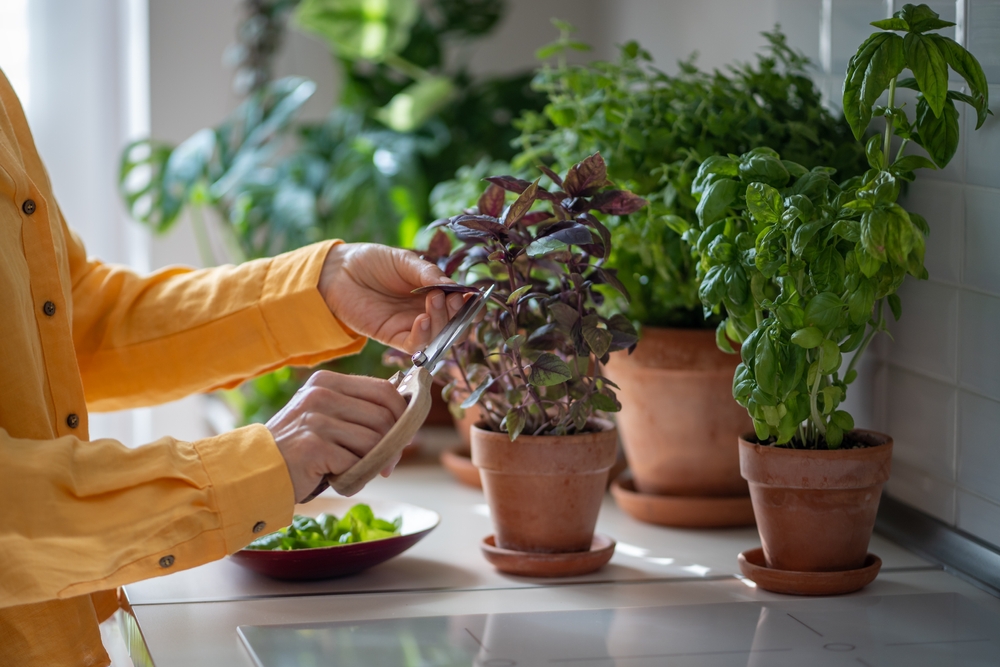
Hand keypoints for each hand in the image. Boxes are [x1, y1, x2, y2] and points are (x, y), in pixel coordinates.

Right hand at [266, 371, 406, 501]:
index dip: (401, 416)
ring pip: (374, 440)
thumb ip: (357, 412)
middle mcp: (320, 394)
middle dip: (394, 445)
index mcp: (326, 382)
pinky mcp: (313, 446)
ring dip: (374, 463)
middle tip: (386, 465)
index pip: (384, 390)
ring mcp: (315, 419)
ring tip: (358, 471)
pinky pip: (355, 462)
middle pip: (384, 416)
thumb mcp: (324, 417)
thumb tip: (405, 421)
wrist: (254, 472)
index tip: (402, 436)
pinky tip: (338, 478)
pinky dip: (354, 476)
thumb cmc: (296, 449)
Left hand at [318, 243, 467, 352]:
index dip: (470, 306)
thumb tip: (456, 288)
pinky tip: (422, 318)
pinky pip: (415, 346)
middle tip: (453, 299)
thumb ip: (429, 274)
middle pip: (454, 327)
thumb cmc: (372, 261)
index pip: (460, 307)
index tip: (472, 296)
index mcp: (433, 293)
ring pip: (438, 337)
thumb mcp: (405, 261)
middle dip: (459, 316)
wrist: (339, 270)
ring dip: (442, 321)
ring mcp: (410, 326)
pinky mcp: (392, 337)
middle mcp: (425, 313)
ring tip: (435, 300)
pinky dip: (423, 336)